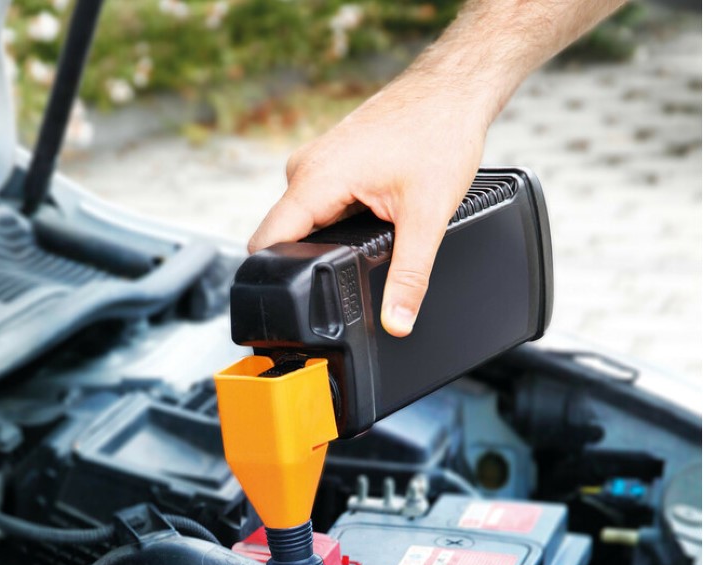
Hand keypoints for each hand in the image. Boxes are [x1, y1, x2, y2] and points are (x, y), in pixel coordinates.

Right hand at [248, 75, 491, 336]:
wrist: (452, 89)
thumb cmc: (439, 132)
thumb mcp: (428, 217)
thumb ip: (410, 277)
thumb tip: (397, 322)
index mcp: (315, 179)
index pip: (265, 244)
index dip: (272, 281)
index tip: (286, 306)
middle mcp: (304, 169)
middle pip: (281, 238)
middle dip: (304, 264)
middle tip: (344, 273)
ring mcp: (313, 164)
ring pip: (300, 222)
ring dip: (322, 241)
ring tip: (364, 235)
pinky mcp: (326, 163)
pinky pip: (315, 206)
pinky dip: (333, 222)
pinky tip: (367, 216)